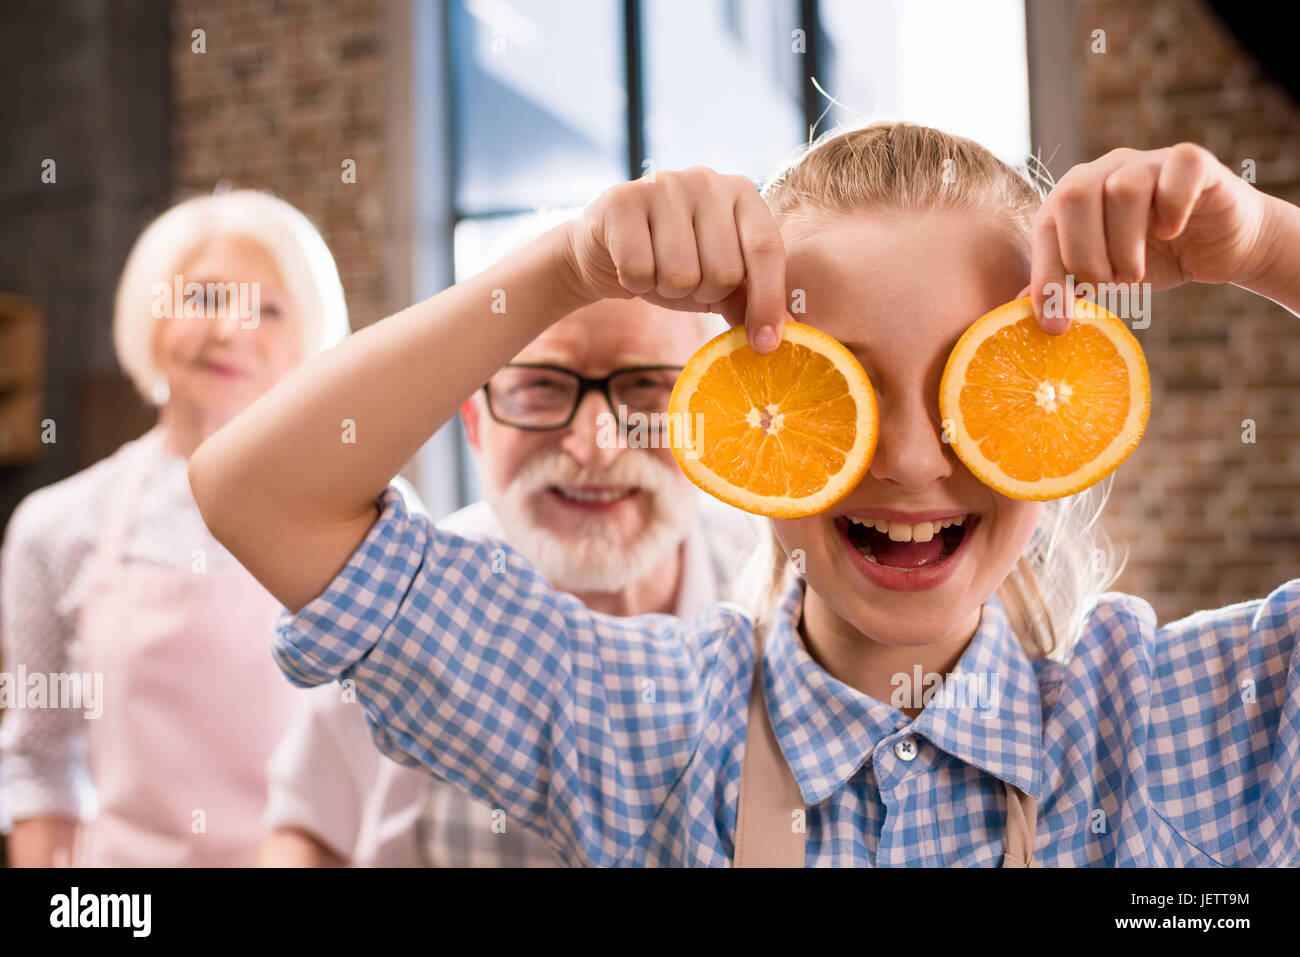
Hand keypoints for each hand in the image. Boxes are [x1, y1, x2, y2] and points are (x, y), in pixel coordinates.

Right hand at [561, 167, 790, 351]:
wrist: (605, 248)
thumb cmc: (672, 263)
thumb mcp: (718, 282)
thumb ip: (751, 299)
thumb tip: (787, 333)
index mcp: (742, 192)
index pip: (766, 250)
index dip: (767, 302)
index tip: (764, 346)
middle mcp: (706, 180)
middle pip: (724, 271)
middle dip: (703, 293)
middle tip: (685, 280)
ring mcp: (663, 185)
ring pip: (681, 274)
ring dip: (667, 289)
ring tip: (657, 270)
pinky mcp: (621, 201)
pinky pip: (640, 270)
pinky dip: (635, 283)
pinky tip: (630, 264)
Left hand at [1022, 143, 1272, 331]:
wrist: (1220, 247)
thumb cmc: (1153, 259)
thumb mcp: (1101, 277)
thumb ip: (1062, 284)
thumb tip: (1015, 305)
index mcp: (1074, 196)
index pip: (1045, 226)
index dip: (1047, 277)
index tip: (1055, 324)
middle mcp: (1106, 169)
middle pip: (1074, 195)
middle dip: (1084, 255)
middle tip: (1106, 285)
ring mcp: (1150, 160)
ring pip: (1123, 189)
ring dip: (1126, 244)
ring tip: (1135, 271)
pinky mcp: (1194, 162)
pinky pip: (1177, 170)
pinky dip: (1173, 208)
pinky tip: (1172, 232)